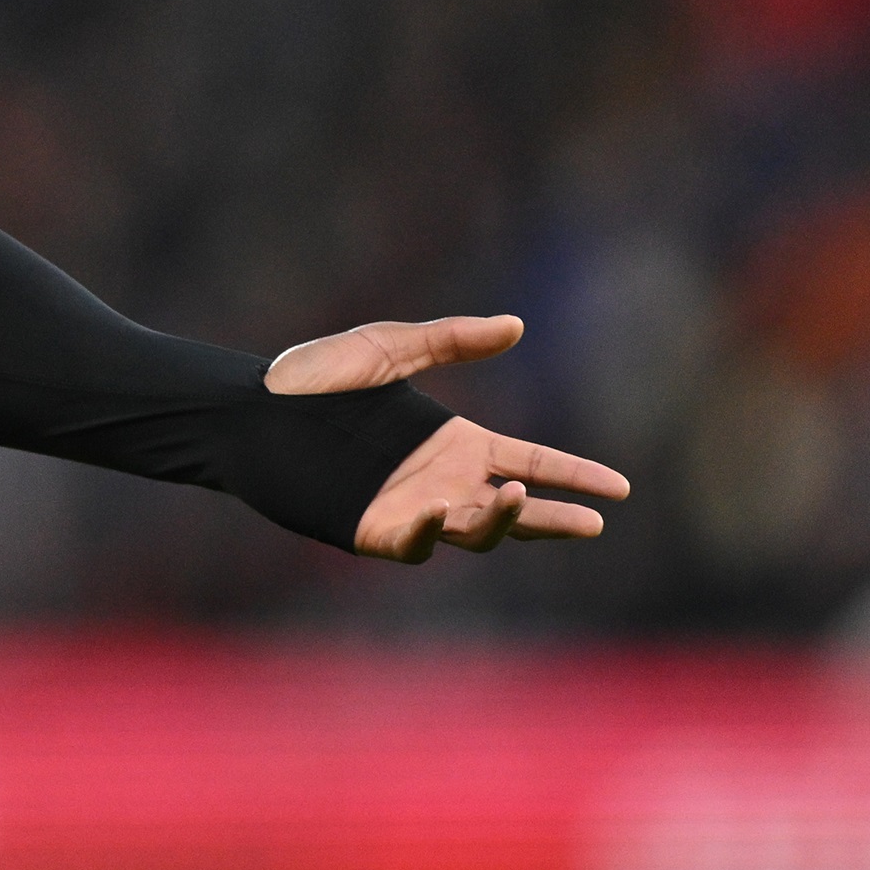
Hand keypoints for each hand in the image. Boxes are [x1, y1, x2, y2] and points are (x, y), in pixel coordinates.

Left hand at [264, 314, 633, 561]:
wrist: (249, 407)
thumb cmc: (312, 378)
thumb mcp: (388, 347)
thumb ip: (450, 340)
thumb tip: (516, 325)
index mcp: (455, 444)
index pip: (531, 464)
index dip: (574, 476)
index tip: (620, 488)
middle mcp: (442, 483)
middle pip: (515, 511)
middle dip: (554, 518)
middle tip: (594, 522)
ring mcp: (410, 510)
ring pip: (473, 532)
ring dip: (499, 521)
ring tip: (513, 496)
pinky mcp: (372, 530)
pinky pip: (412, 544)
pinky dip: (430, 533)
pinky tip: (440, 513)